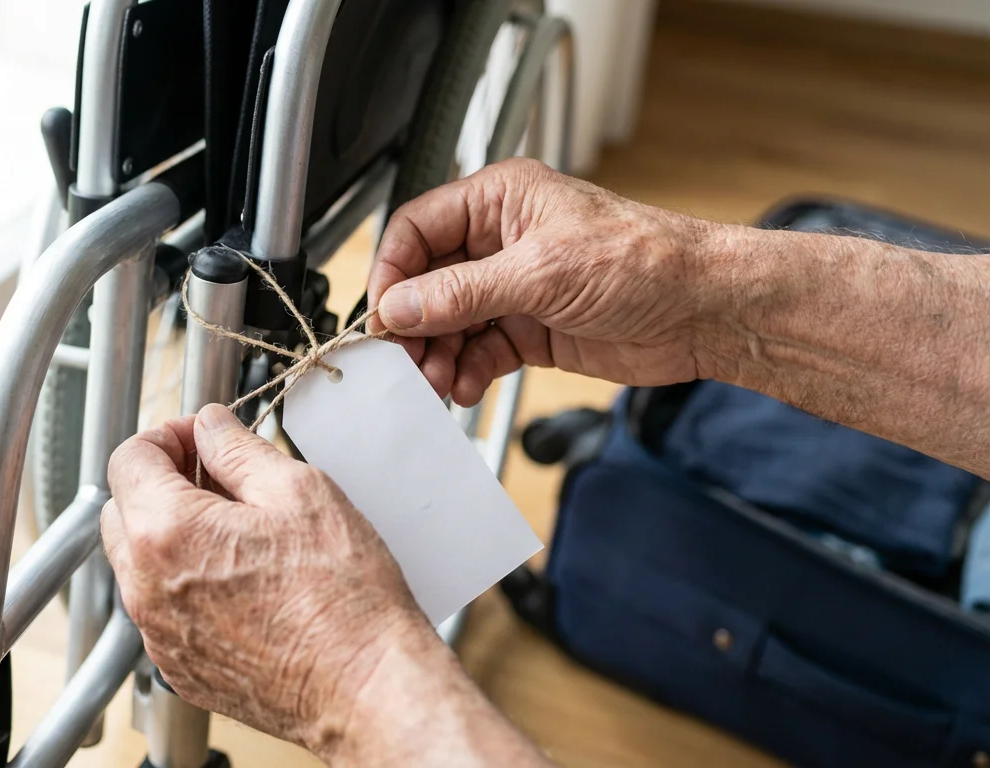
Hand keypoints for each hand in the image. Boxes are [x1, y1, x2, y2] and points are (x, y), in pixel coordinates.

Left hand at [102, 404, 433, 755]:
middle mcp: (148, 588)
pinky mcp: (180, 669)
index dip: (167, 436)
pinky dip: (185, 584)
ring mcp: (160, 635)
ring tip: (236, 528)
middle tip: (217, 476)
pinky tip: (240, 578)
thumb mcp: (298, 492)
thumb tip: (211, 427)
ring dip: (171, 534)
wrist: (364, 688)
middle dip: (161, 483)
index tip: (201, 439)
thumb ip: (239, 450)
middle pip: (121, 511)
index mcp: (167, 533)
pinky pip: (162, 611)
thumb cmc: (342, 598)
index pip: (129, 460)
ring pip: (139, 564)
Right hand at [368, 157, 717, 405]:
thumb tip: (399, 307)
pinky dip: (465, 372)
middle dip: (413, 324)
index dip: (393, 272)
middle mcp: (500, 241)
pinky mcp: (529, 329)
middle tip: (405, 361)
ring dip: (436, 354)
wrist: (704, 311)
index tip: (383, 316)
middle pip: (427, 282)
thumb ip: (461, 293)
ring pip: (448, 323)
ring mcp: (514, 287)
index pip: (418, 229)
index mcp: (500, 200)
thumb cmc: (645, 261)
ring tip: (435, 381)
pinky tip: (463, 386)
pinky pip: (478, 351)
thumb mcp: (540, 272)